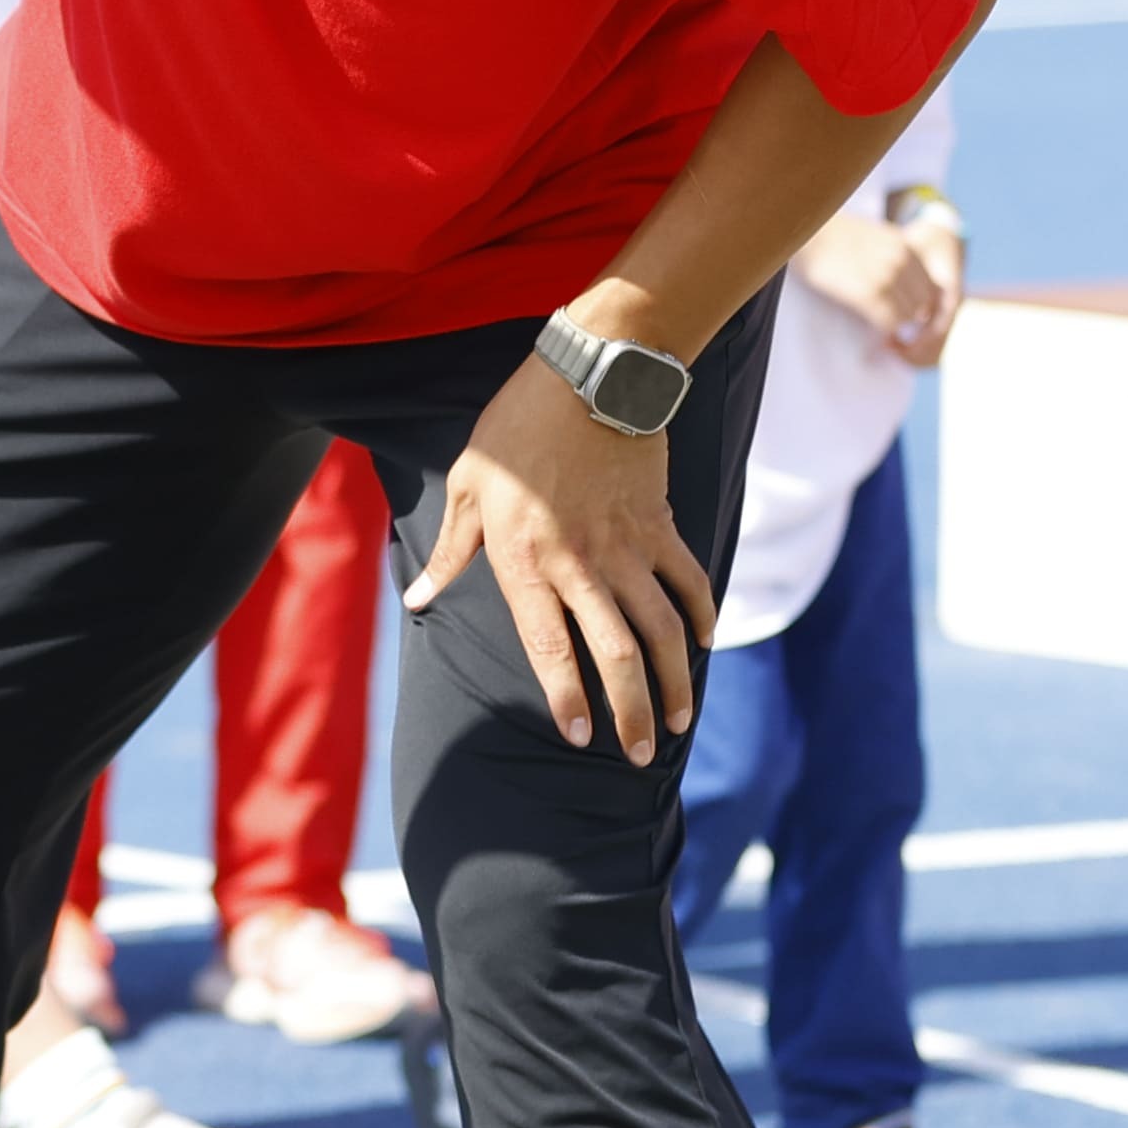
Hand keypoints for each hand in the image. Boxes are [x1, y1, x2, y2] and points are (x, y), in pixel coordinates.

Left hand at [408, 348, 722, 766]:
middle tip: (642, 753)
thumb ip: (450, 549)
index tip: (579, 737)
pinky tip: (706, 643)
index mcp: (525, 561)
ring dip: (676, 679)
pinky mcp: (660, 524)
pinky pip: (688, 580)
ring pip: (662, 629)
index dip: (567, 697)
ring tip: (679, 718)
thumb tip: (421, 598)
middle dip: (632, 712)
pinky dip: (702, 614)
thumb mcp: (467, 485)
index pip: (549, 647)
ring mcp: (627, 547)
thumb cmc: (516, 429)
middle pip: (617, 654)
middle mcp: (580, 565)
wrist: (589, 374)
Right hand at [793, 213, 962, 367]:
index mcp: (905, 247)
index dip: (916, 306)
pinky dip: (881, 332)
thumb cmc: (830, 237)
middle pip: (921, 303)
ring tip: (875, 329)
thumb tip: (903, 287)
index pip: (929, 287)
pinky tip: (868, 334)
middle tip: (886, 326)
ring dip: (892, 326)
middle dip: (906, 318)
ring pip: (906, 315)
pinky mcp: (868, 292)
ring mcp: (887, 276)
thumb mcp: (874, 238)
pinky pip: (888, 322)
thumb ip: (894, 258)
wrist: (806, 232)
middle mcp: (902, 260)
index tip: (900, 315)